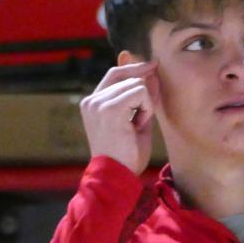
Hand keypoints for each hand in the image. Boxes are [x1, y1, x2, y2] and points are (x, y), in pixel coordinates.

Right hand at [79, 60, 159, 174]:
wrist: (116, 176)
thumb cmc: (126, 155)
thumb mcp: (134, 120)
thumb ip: (138, 96)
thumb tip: (150, 70)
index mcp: (92, 103)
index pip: (114, 74)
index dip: (134, 68)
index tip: (152, 66)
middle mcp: (91, 100)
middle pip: (126, 76)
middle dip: (143, 94)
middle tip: (140, 120)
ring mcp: (98, 103)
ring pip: (137, 84)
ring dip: (145, 105)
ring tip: (136, 127)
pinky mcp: (109, 107)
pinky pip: (140, 93)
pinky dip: (146, 109)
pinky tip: (138, 126)